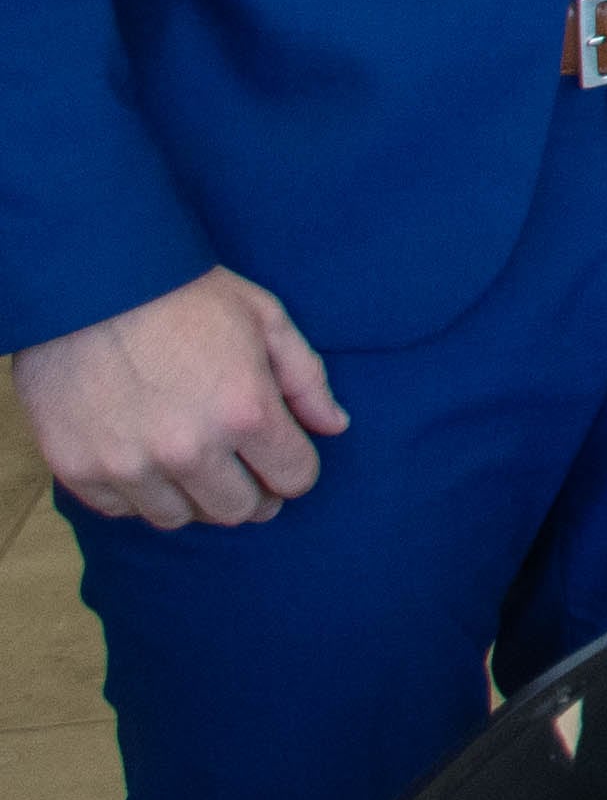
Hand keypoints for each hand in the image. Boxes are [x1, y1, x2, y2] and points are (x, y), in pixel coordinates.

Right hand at [9, 269, 347, 527]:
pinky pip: (122, 509)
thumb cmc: (184, 293)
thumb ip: (306, 379)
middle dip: (252, 491)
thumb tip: (335, 427)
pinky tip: (145, 459)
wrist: (87, 282)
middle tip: (244, 467)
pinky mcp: (77, 469)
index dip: (295, 468)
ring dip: (194, 496)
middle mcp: (188, 449)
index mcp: (245, 411)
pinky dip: (138, 493)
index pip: (294, 478)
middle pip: (239, 510)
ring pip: (179, 518)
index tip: (284, 455)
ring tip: (194, 462)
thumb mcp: (265, 318)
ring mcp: (128, 465)